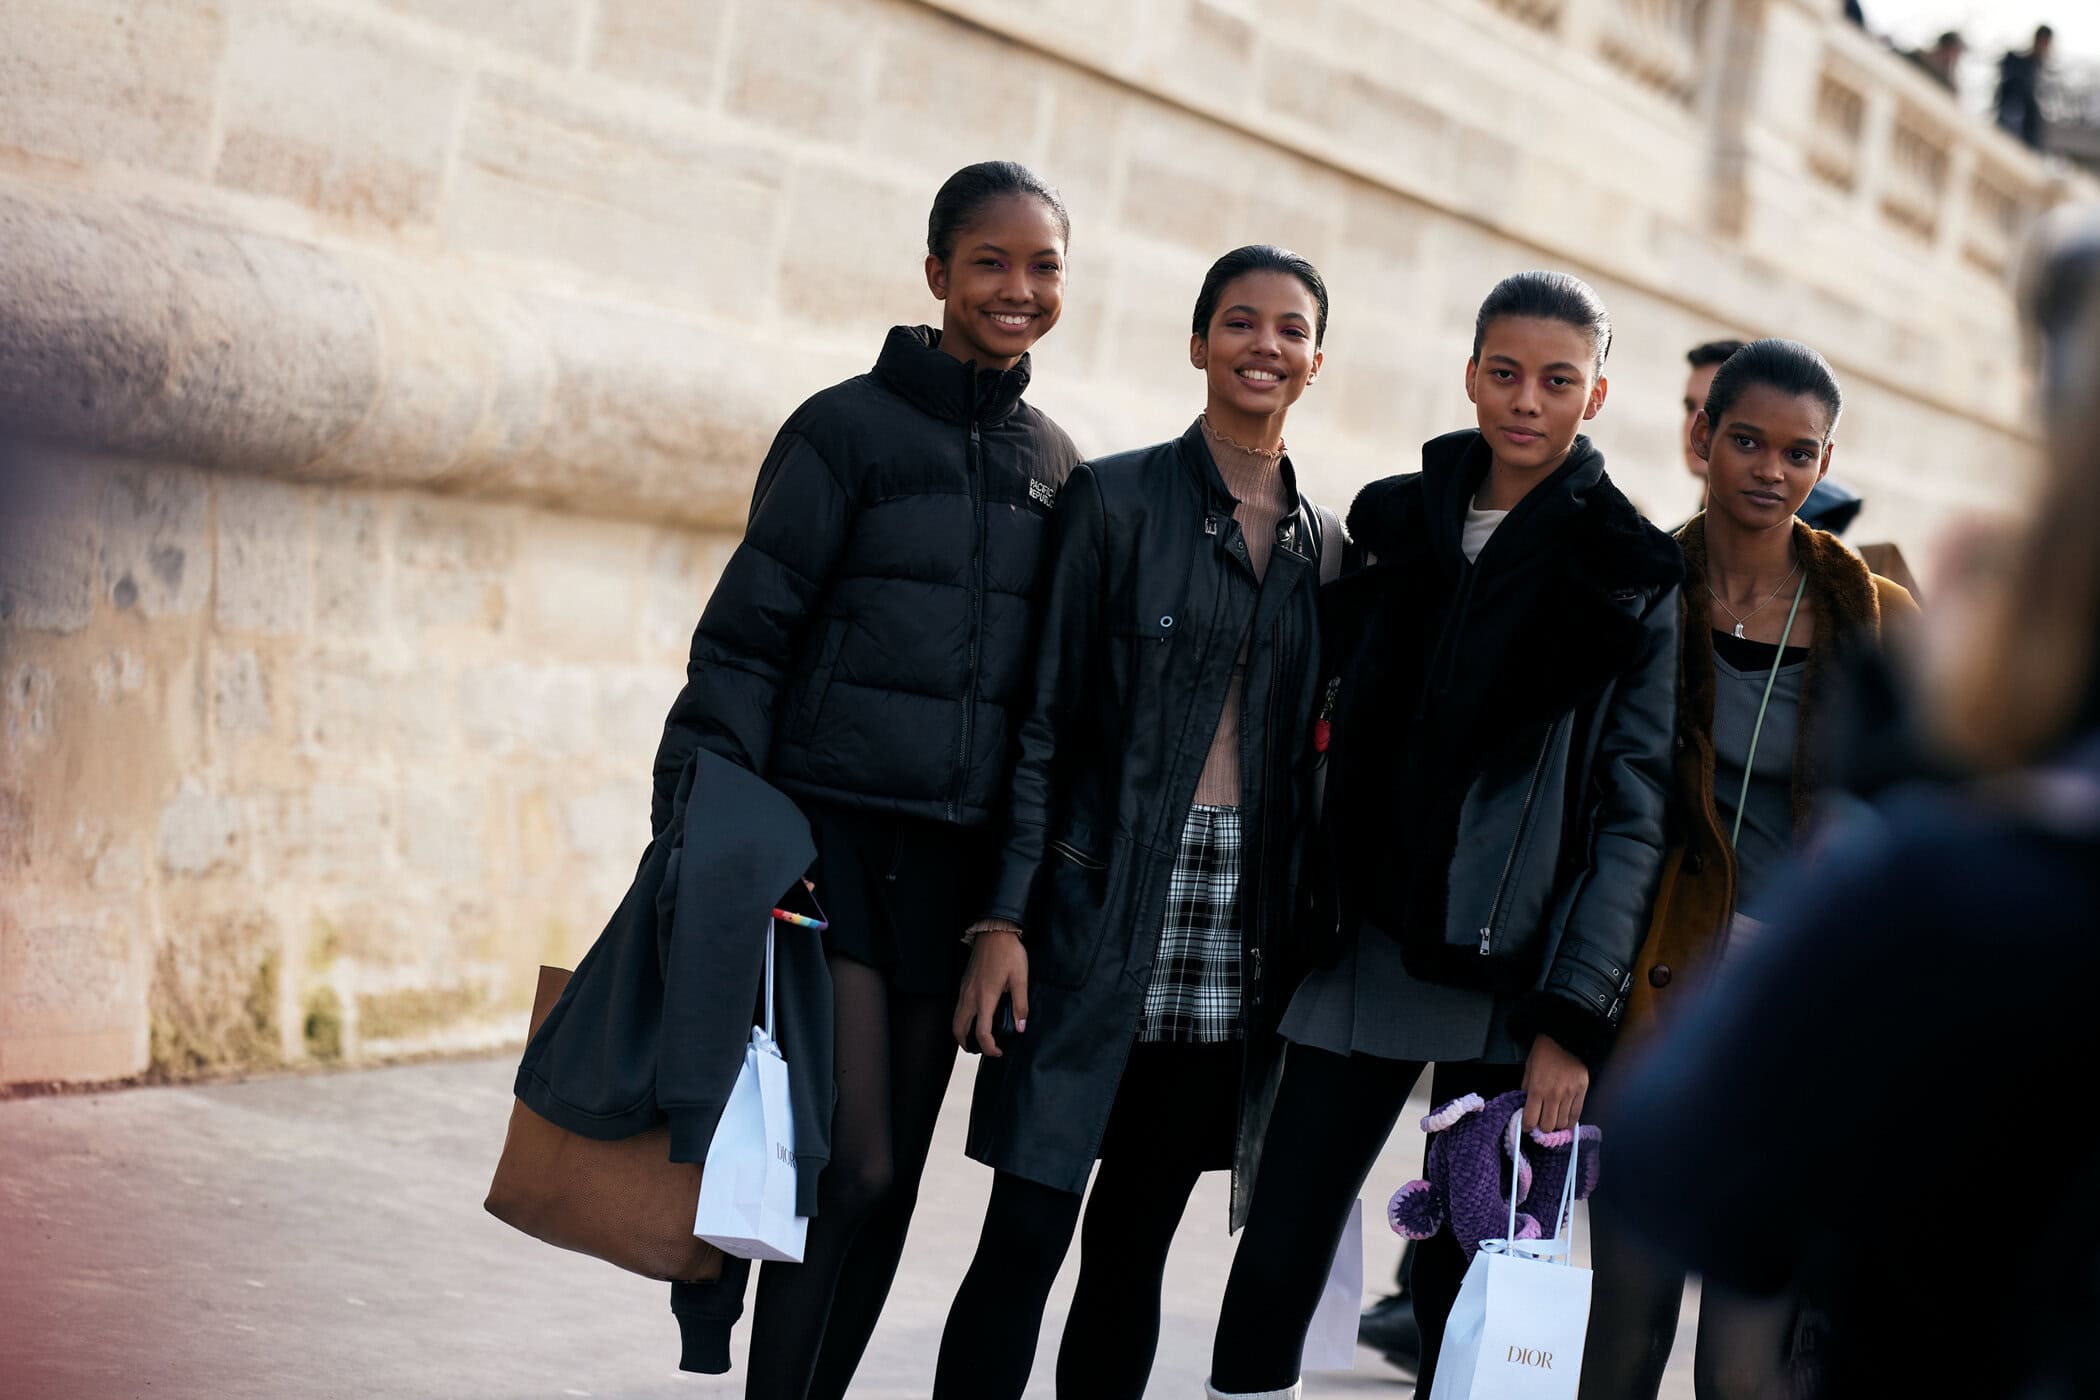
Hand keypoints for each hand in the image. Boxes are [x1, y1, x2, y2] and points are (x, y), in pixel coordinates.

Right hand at [953, 930, 1028, 1056]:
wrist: (993, 931)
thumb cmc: (1008, 952)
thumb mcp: (1020, 978)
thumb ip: (1020, 1005)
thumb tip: (1021, 1027)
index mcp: (985, 997)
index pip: (981, 1033)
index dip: (989, 1048)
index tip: (998, 1052)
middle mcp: (970, 996)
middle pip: (959, 1030)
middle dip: (967, 1045)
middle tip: (982, 1050)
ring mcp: (964, 990)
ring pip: (956, 1019)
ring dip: (962, 1033)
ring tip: (977, 1038)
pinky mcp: (964, 984)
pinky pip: (958, 1008)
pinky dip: (962, 1019)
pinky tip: (975, 1018)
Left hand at [1521, 1033, 1588, 1133]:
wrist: (1566, 1038)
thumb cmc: (1544, 1052)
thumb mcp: (1528, 1068)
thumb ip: (1526, 1088)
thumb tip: (1526, 1105)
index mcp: (1537, 1089)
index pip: (1530, 1119)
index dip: (1527, 1126)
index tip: (1527, 1126)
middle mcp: (1553, 1095)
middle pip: (1548, 1126)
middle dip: (1542, 1127)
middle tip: (1540, 1122)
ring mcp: (1569, 1095)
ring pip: (1562, 1123)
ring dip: (1556, 1124)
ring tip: (1553, 1119)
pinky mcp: (1582, 1092)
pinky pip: (1577, 1115)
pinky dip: (1570, 1121)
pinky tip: (1565, 1119)